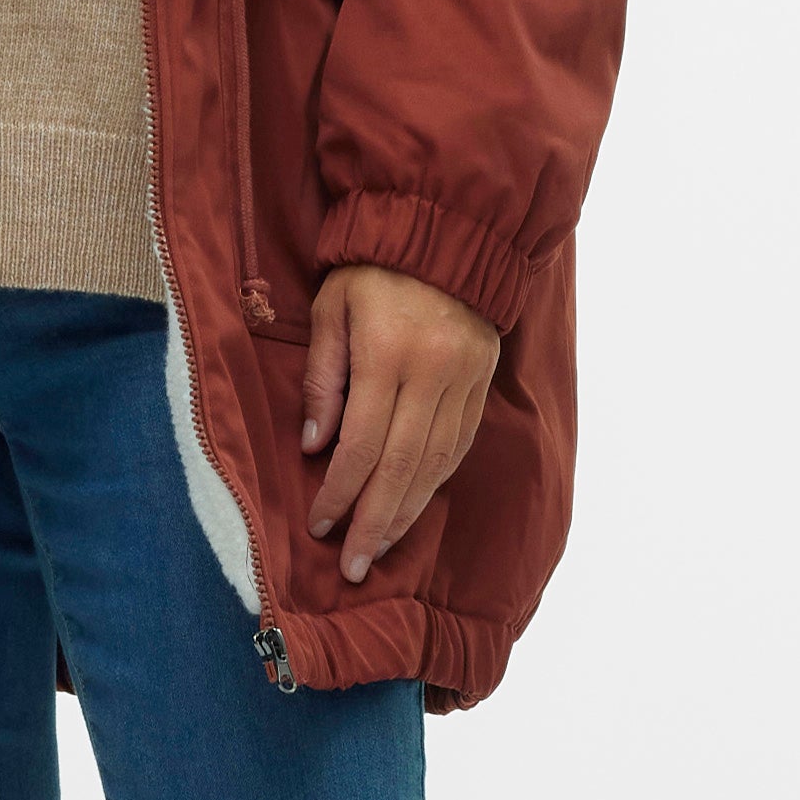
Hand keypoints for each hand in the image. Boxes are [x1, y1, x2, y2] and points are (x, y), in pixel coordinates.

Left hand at [300, 263, 500, 583]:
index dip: (340, 493)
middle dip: (375, 522)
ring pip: (436, 463)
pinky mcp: (483, 382)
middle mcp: (432, 374)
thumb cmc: (372, 270)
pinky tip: (415, 506)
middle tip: (354, 567)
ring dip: (407, 512)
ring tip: (382, 549)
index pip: (362, 444)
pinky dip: (436, 480)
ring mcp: (464, 381)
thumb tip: (316, 446)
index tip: (320, 526)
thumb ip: (322, 378)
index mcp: (387, 355)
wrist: (447, 232)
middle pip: (402, 466)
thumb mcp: (329, 310)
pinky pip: (459, 444)